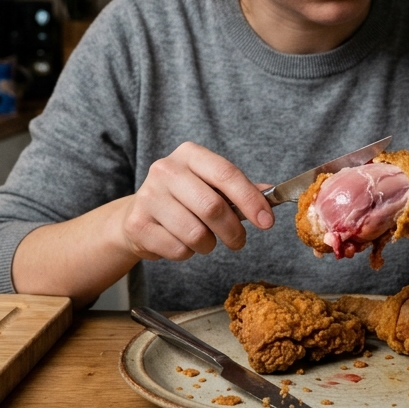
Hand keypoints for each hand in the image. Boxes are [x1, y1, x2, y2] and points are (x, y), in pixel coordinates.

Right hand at [117, 142, 273, 261]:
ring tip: (204, 240)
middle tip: (238, 241)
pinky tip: (180, 242)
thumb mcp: (210, 185)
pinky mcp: (137, 224)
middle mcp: (166, 169)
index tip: (267, 222)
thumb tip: (271, 194)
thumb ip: (239, 189)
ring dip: (208, 245)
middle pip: (212, 207)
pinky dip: (187, 253)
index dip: (251, 201)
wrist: (138, 214)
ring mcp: (148, 196)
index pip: (227, 174)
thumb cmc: (183, 198)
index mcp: (189, 154)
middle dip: (233, 231)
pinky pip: (177, 249)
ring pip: (195, 233)